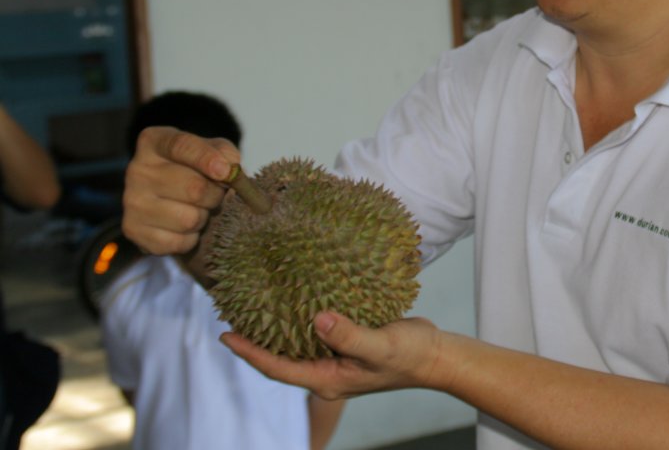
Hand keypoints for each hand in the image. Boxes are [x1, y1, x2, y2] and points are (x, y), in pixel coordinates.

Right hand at [121, 126, 240, 255]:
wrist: (172, 196)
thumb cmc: (198, 168)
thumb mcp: (214, 150)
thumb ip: (226, 154)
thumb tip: (229, 170)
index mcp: (155, 141)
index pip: (182, 146)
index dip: (207, 159)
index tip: (225, 172)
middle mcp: (137, 169)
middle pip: (194, 188)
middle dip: (215, 195)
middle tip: (215, 194)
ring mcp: (131, 201)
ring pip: (188, 219)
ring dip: (203, 217)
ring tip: (197, 208)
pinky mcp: (132, 230)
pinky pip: (177, 243)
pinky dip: (190, 239)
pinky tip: (184, 227)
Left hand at [221, 312, 447, 400]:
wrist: (436, 356)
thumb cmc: (411, 355)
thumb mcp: (380, 346)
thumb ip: (349, 335)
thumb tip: (318, 318)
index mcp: (327, 378)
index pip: (278, 367)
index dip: (249, 352)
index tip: (225, 335)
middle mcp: (327, 370)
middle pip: (280, 358)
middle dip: (254, 340)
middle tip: (231, 315)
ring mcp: (337, 358)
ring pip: (296, 344)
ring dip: (276, 326)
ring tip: (255, 304)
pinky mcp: (347, 343)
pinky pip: (316, 332)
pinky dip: (301, 316)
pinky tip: (297, 297)